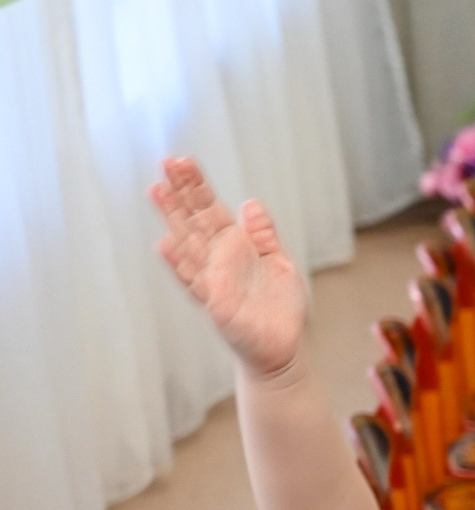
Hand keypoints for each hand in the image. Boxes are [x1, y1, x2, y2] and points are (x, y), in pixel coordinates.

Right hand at [151, 157, 307, 379]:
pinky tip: (166, 244)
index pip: (211, 211)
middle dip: (182, 192)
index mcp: (236, 248)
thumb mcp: (279, 264)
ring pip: (189, 243)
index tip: (181, 161)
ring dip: (173, 218)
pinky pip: (197, 281)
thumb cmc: (279, 308)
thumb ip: (264, 235)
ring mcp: (214, 280)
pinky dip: (181, 264)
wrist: (282, 347)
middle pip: (195, 220)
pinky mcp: (217, 303)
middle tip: (166, 163)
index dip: (196, 187)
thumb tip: (251, 203)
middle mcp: (219, 260)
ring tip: (157, 191)